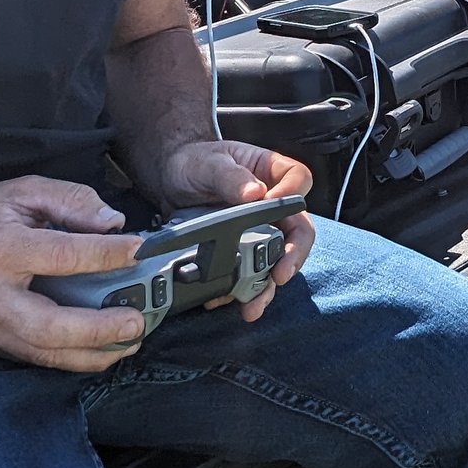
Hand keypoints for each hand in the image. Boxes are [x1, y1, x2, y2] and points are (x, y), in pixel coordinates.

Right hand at [0, 176, 147, 372]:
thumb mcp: (19, 191)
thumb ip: (70, 200)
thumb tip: (114, 224)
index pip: (60, 256)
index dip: (104, 256)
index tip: (138, 252)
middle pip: (49, 326)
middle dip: (99, 330)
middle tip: (137, 321)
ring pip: (43, 353)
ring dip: (92, 353)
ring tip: (129, 342)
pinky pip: (33, 357)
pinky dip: (70, 357)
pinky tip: (99, 349)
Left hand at [155, 139, 315, 321]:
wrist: (169, 180)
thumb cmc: (194, 162)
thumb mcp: (209, 164)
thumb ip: (230, 176)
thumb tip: (255, 193)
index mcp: (271, 173)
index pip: (298, 180)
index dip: (291, 195)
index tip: (273, 206)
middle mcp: (272, 204)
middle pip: (298, 229)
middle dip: (292, 256)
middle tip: (280, 275)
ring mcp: (259, 229)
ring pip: (276, 259)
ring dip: (267, 285)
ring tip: (253, 305)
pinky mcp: (241, 250)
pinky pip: (250, 273)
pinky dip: (240, 290)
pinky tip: (224, 298)